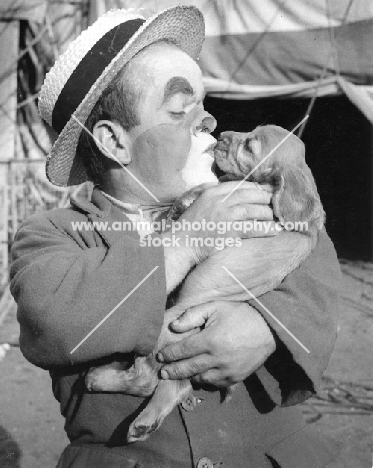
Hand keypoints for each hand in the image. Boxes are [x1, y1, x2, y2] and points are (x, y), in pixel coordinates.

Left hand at [157, 301, 275, 386]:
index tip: (160, 356)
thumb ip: (192, 315)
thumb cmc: (239, 314)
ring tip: (181, 374)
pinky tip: (200, 377)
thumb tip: (173, 326)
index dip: (169, 355)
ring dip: (189, 377)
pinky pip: (216, 384)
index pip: (182, 351)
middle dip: (173, 371)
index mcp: (210, 340)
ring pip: (201, 380)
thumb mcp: (215, 307)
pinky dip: (206, 382)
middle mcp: (217, 359)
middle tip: (163, 373)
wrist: (269, 328)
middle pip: (188, 369)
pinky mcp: (236, 377)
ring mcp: (227, 370)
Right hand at [161, 181, 277, 292]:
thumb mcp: (199, 203)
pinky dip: (266, 229)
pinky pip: (253, 228)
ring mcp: (225, 216)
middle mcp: (219, 200)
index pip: (240, 185)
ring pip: (254, 210)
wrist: (180, 244)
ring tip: (276, 217)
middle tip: (276, 202)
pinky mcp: (229, 231)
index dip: (256, 188)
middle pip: (250, 195)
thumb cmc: (189, 226)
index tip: (267, 191)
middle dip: (265, 198)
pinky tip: (275, 230)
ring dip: (267, 213)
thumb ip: (215, 195)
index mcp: (212, 192)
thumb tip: (233, 193)